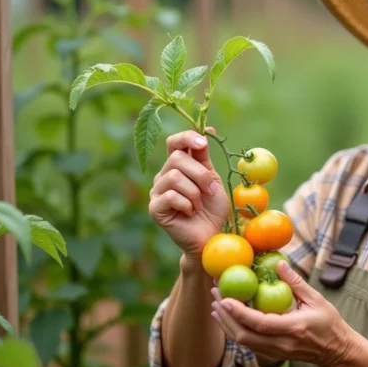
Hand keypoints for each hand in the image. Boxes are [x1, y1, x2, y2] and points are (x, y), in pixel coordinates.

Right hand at [149, 129, 230, 258]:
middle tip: (210, 191)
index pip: (175, 142)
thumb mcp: (212, 179)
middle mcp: (164, 176)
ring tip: (199, 205)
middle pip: (177, 159)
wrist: (211, 237)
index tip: (204, 142)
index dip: (188, 138)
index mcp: (178, 166)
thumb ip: (204, 158)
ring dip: (195, 193)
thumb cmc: (213, 209)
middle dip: (200, 174)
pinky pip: (171, 196)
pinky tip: (190, 213)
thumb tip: (206, 130)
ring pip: (175, 177)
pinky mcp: (155, 208)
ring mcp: (156, 192)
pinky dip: (187, 204)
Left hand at [209, 261, 357, 366]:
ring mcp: (276, 352)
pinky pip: (248, 344)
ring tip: (216, 304)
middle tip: (215, 294)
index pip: (260, 323)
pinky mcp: (272, 354)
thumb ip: (296, 282)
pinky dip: (235, 330)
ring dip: (226, 324)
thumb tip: (279, 264)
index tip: (224, 298)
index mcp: (293, 328)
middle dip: (226, 316)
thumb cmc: (329, 323)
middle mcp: (282, 344)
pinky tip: (228, 317)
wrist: (336, 352)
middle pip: (244, 336)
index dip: (239, 312)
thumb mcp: (317, 299)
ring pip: (243, 342)